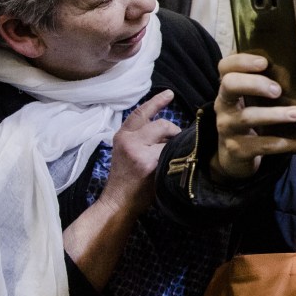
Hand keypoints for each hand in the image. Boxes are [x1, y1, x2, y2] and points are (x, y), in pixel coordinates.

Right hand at [100, 90, 179, 216]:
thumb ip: (142, 138)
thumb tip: (168, 129)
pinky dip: (176, 158)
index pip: (141, 113)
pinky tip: (170, 168)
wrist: (119, 202)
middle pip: (162, 124)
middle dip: (174, 132)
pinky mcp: (149, 162)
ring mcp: (139, 151)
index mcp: (123, 136)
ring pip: (168, 138)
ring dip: (174, 147)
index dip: (156, 102)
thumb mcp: (128, 152)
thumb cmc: (127, 179)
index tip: (169, 94)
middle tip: (176, 143)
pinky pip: (171, 152)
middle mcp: (128, 140)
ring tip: (170, 159)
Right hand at [212, 53, 295, 178]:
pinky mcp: (237, 149)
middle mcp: (223, 105)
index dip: (242, 61)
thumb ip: (267, 83)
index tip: (265, 62)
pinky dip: (284, 143)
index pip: (225, 67)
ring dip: (274, 114)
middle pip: (230, 85)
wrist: (235, 157)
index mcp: (229, 88)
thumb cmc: (252, 118)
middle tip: (278, 90)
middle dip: (255, 84)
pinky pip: (262, 145)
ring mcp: (228, 127)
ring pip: (247, 117)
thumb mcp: (253, 99)